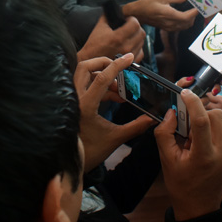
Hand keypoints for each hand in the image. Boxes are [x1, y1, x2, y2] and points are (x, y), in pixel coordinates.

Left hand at [75, 53, 153, 171]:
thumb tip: (152, 119)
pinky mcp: (72, 103)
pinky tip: (114, 97)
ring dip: (103, 77)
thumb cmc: (90, 152)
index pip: (102, 78)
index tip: (130, 58)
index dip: (118, 65)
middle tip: (120, 70)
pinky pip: (85, 86)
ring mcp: (71, 99)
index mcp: (85, 105)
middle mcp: (75, 98)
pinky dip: (99, 86)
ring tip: (120, 91)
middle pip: (86, 67)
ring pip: (84, 75)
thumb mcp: (115, 138)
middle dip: (104, 64)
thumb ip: (135, 126)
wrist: (69, 163)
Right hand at [77, 15, 144, 62]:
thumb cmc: (93, 46)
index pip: (135, 23)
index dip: (131, 19)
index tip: (127, 20)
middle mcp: (125, 47)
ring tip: (128, 36)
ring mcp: (128, 56)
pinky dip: (137, 47)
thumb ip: (107, 16)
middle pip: (141, 33)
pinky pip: (141, 52)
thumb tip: (113, 10)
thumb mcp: (99, 27)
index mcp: (117, 37)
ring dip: (137, 37)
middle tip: (128, 27)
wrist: (90, 61)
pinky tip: (130, 45)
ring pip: (142, 42)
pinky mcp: (130, 63)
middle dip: (135, 27)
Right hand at [122, 0, 196, 31]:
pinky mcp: (166, 28)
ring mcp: (168, 27)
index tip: (198, 7)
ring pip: (184, 27)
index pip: (187, 17)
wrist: (137, 14)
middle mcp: (170, 23)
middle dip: (193, 16)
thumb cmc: (148, 4)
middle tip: (195, 8)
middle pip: (188, 23)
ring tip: (190, 11)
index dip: (194, 13)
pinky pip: (179, 28)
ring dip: (189, 20)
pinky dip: (184, 23)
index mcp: (169, 15)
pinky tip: (183, 16)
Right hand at [155, 89, 221, 220]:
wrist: (199, 209)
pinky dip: (211, 130)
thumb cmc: (181, 185)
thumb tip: (172, 113)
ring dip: (206, 120)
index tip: (184, 93)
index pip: (203, 121)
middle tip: (186, 124)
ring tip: (193, 136)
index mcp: (205, 156)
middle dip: (200, 113)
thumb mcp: (166, 159)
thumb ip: (165, 133)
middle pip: (216, 115)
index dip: (193, 103)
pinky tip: (200, 143)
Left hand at [205, 79, 221, 138]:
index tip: (209, 93)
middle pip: (205, 105)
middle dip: (205, 102)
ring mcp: (220, 118)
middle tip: (207, 100)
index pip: (210, 96)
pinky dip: (212, 117)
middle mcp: (220, 110)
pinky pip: (213, 120)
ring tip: (210, 108)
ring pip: (208, 113)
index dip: (208, 94)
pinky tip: (215, 116)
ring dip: (207, 110)